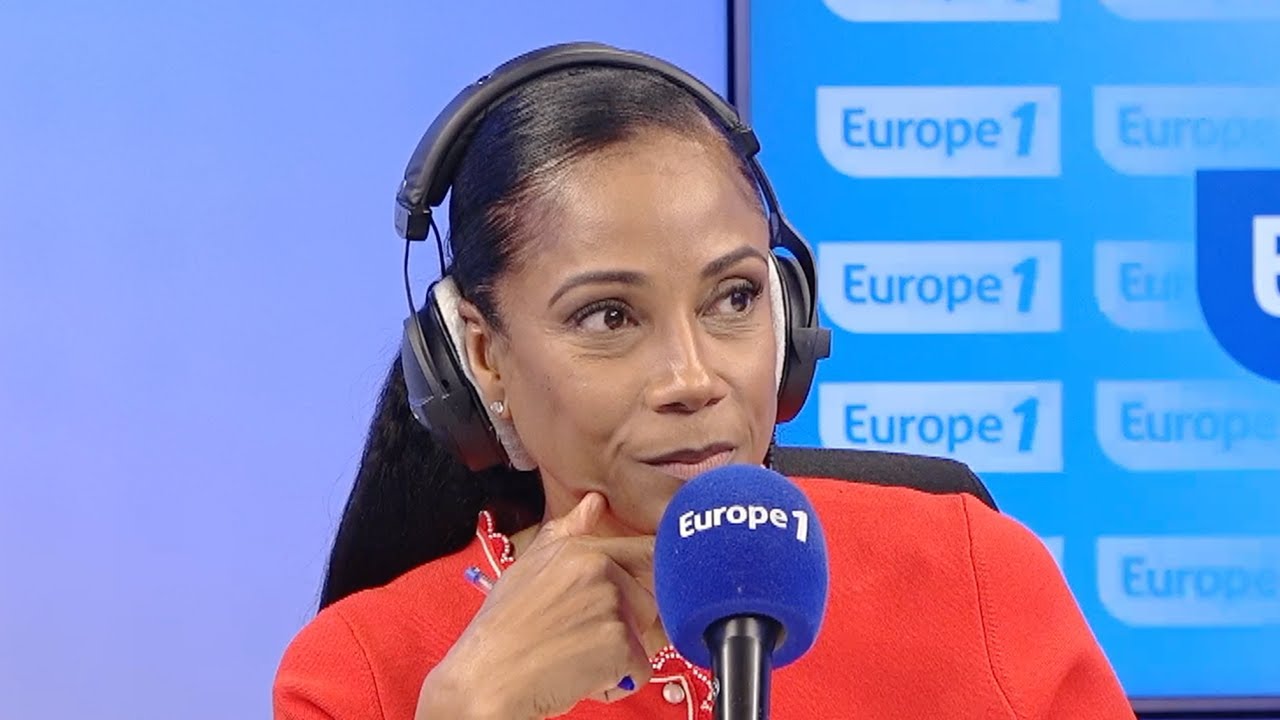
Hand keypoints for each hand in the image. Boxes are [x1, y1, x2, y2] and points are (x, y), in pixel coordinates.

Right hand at [417, 492, 656, 719]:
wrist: (485, 677)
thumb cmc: (503, 626)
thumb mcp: (528, 565)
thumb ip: (567, 532)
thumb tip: (595, 502)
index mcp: (584, 550)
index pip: (645, 553)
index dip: (641, 582)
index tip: (622, 602)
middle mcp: (602, 570)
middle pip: (648, 601)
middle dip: (627, 625)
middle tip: (581, 638)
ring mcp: (613, 606)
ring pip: (647, 637)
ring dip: (621, 655)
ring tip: (579, 657)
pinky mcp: (620, 645)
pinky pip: (640, 670)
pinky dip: (617, 684)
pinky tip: (582, 679)